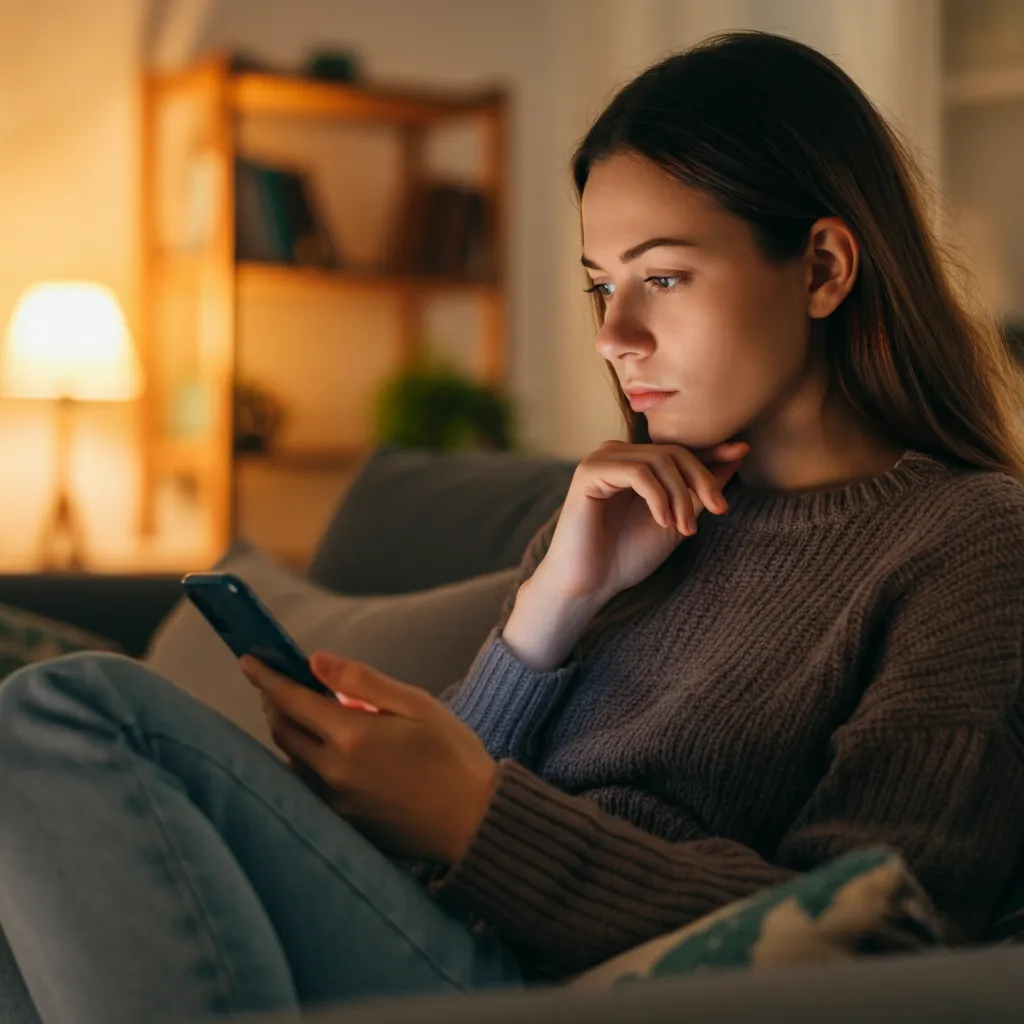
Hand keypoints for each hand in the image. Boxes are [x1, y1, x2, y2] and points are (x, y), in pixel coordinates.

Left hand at [240, 651, 496, 862]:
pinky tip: (318, 751)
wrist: (475, 821)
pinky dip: (300, 762)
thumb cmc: (454, 755)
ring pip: (289, 760)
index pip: (292, 699)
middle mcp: (333, 771)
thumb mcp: (416, 704)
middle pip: (283, 730)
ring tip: (298, 713)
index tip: (248, 659)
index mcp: (352, 736)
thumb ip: (362, 681)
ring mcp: (335, 802)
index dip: (267, 676)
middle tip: (275, 682)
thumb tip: (316, 661)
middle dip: (273, 702)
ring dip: (286, 733)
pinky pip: (304, 787)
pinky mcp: (343, 823)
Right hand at [532, 439, 748, 604]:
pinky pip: (636, 473)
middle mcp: (616, 454)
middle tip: (718, 510)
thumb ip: (699, 490)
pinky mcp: (588, 473)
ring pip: (658, 460)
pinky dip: (658, 496)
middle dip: (701, 480)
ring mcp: (600, 460)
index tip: (742, 452)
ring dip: (680, 495)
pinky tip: (662, 521)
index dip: (711, 450)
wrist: (588, 584)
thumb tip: (737, 454)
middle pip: (673, 451)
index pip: (678, 449)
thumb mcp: (676, 519)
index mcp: (634, 462)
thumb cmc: (627, 555)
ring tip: (685, 528)